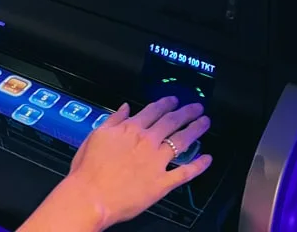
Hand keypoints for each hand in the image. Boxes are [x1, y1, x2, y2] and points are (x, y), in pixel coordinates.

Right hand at [66, 97, 211, 229]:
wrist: (91, 196)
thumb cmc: (89, 168)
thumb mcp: (97, 135)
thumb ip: (114, 119)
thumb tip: (125, 107)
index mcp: (131, 129)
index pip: (154, 110)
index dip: (166, 103)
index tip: (174, 100)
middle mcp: (147, 141)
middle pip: (171, 122)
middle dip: (186, 112)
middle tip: (196, 107)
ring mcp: (157, 162)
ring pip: (182, 141)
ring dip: (195, 130)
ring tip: (204, 123)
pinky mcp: (162, 183)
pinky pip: (184, 173)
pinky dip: (198, 166)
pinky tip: (207, 159)